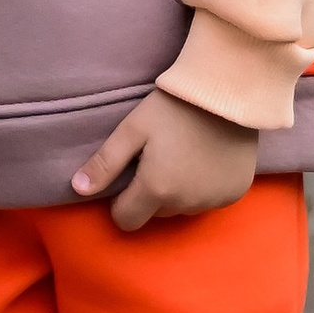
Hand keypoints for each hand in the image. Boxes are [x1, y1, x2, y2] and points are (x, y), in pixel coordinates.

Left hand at [71, 87, 259, 228]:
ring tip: (183, 156)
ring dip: (178, 192)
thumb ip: (105, 163)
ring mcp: (213, 201)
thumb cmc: (173, 107)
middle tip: (158, 158)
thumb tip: (78, 190)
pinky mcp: (235, 193)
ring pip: (183, 209)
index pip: (127, 220)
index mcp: (156, 190)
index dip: (122, 202)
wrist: (225, 91)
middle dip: (151, 194)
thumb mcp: (132, 129)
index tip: (130, 176)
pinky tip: (206, 159)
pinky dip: (204, 188)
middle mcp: (186, 204)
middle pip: (156, 214)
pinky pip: (209, 201)